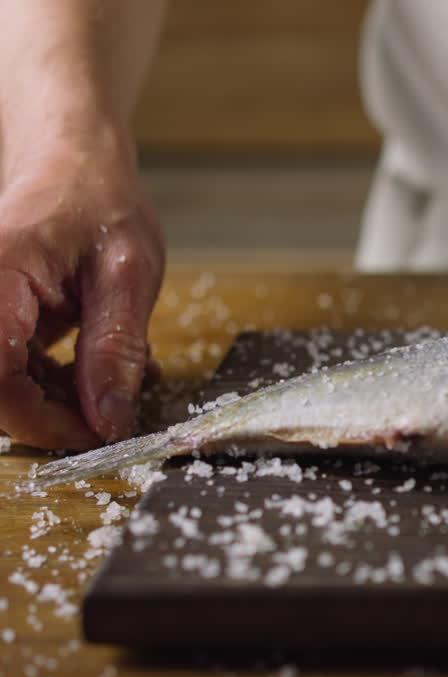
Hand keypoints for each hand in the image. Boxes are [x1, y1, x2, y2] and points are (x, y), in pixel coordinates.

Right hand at [0, 127, 163, 448]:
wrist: (74, 163)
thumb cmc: (99, 202)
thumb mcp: (128, 276)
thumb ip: (116, 350)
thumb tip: (110, 421)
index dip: (44, 421)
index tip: (99, 433)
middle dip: (59, 413)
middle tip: (117, 408)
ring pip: (8, 388)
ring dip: (68, 399)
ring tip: (125, 376)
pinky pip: (17, 372)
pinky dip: (63, 381)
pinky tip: (107, 365)